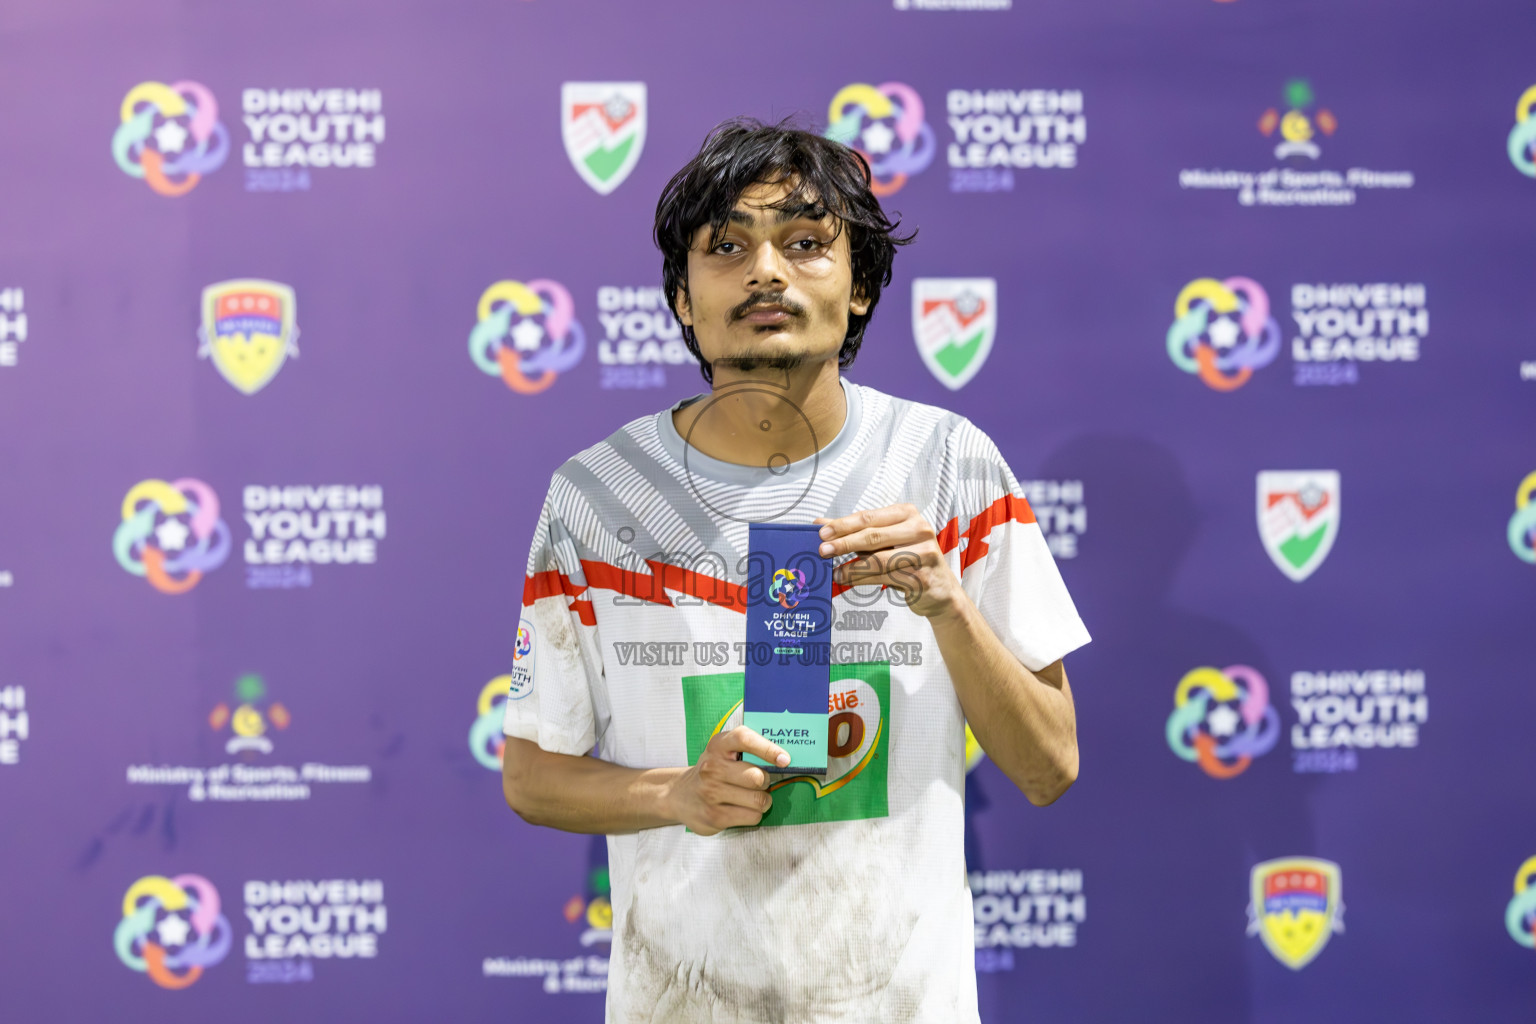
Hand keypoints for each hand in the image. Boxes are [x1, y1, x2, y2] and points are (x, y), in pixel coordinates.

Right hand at [666, 726, 788, 835]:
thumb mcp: (723, 752)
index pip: (744, 739)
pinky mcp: (715, 816)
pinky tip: (743, 809)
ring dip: (763, 800)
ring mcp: (711, 793)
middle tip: (760, 782)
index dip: (768, 749)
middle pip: (757, 777)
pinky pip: (752, 816)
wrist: (680, 796)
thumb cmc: (712, 771)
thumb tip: (783, 758)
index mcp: (718, 746)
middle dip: (766, 782)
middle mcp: (711, 767)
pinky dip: (755, 814)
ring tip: (754, 798)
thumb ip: (748, 749)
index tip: (784, 759)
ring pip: (758, 800)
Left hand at [815, 503, 964, 618]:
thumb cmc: (910, 561)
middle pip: (873, 535)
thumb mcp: (885, 541)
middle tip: (823, 549)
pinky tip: (847, 579)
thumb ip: (855, 532)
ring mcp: (924, 553)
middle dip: (844, 543)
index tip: (821, 532)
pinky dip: (862, 579)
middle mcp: (919, 529)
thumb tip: (820, 523)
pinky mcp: (922, 577)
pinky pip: (885, 577)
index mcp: (908, 514)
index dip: (843, 525)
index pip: (869, 517)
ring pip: (878, 559)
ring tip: (833, 571)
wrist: (941, 592)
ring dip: (851, 566)